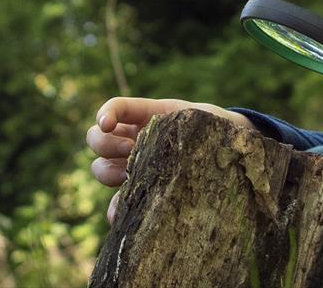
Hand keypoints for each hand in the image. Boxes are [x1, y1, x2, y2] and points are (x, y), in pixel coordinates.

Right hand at [86, 97, 254, 221]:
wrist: (226, 152)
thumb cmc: (211, 129)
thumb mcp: (200, 119)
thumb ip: (184, 123)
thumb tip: (172, 140)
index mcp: (145, 115)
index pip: (116, 108)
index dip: (106, 113)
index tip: (107, 123)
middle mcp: (131, 139)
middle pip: (96, 139)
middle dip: (107, 144)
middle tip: (130, 150)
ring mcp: (131, 166)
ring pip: (99, 167)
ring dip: (107, 172)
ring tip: (130, 178)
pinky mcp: (138, 191)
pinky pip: (115, 202)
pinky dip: (114, 209)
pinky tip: (120, 215)